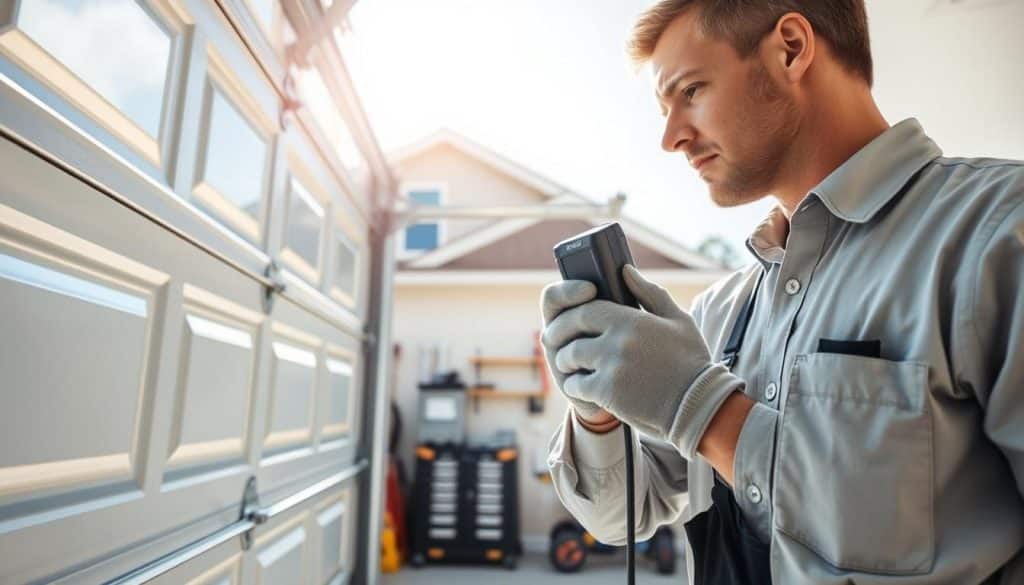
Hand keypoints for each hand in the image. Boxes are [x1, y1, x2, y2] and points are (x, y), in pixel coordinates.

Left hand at [545, 265, 744, 458]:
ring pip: (570, 356)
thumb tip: (625, 270)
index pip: (587, 307)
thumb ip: (649, 293)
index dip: (573, 311)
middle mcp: (617, 340)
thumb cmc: (690, 361)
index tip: (571, 318)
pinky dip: (575, 386)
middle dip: (560, 333)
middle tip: (556, 340)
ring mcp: (611, 367)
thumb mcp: (677, 320)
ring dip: (566, 361)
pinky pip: (576, 384)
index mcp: (632, 319)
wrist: (699, 406)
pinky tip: (583, 387)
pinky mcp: (607, 393)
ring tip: (571, 365)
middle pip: (571, 328)